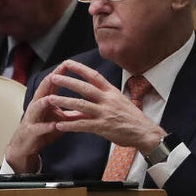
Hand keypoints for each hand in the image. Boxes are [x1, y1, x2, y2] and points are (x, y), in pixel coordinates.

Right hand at [5, 63, 72, 172]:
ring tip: (51, 98)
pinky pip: (38, 128)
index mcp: (44, 100)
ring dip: (44, 102)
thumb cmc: (44, 129)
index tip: (68, 63)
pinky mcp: (31, 132)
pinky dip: (46, 126)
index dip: (59, 73)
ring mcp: (32, 118)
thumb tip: (90, 106)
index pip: (52, 83)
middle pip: (42, 90)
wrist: (26, 146)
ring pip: (37, 107)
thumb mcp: (60, 119)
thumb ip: (72, 112)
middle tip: (57, 73)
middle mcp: (36, 106)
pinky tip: (54, 125)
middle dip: (50, 81)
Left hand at [47, 59, 164, 150]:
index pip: (94, 76)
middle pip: (85, 88)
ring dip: (64, 102)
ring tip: (50, 99)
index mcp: (111, 91)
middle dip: (68, 82)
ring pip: (81, 105)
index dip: (79, 68)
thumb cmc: (131, 117)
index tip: (67, 63)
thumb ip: (102, 98)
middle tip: (54, 77)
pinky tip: (59, 125)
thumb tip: (87, 96)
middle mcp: (108, 100)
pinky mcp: (103, 127)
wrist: (145, 132)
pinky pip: (83, 125)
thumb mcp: (119, 101)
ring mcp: (105, 113)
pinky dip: (70, 125)